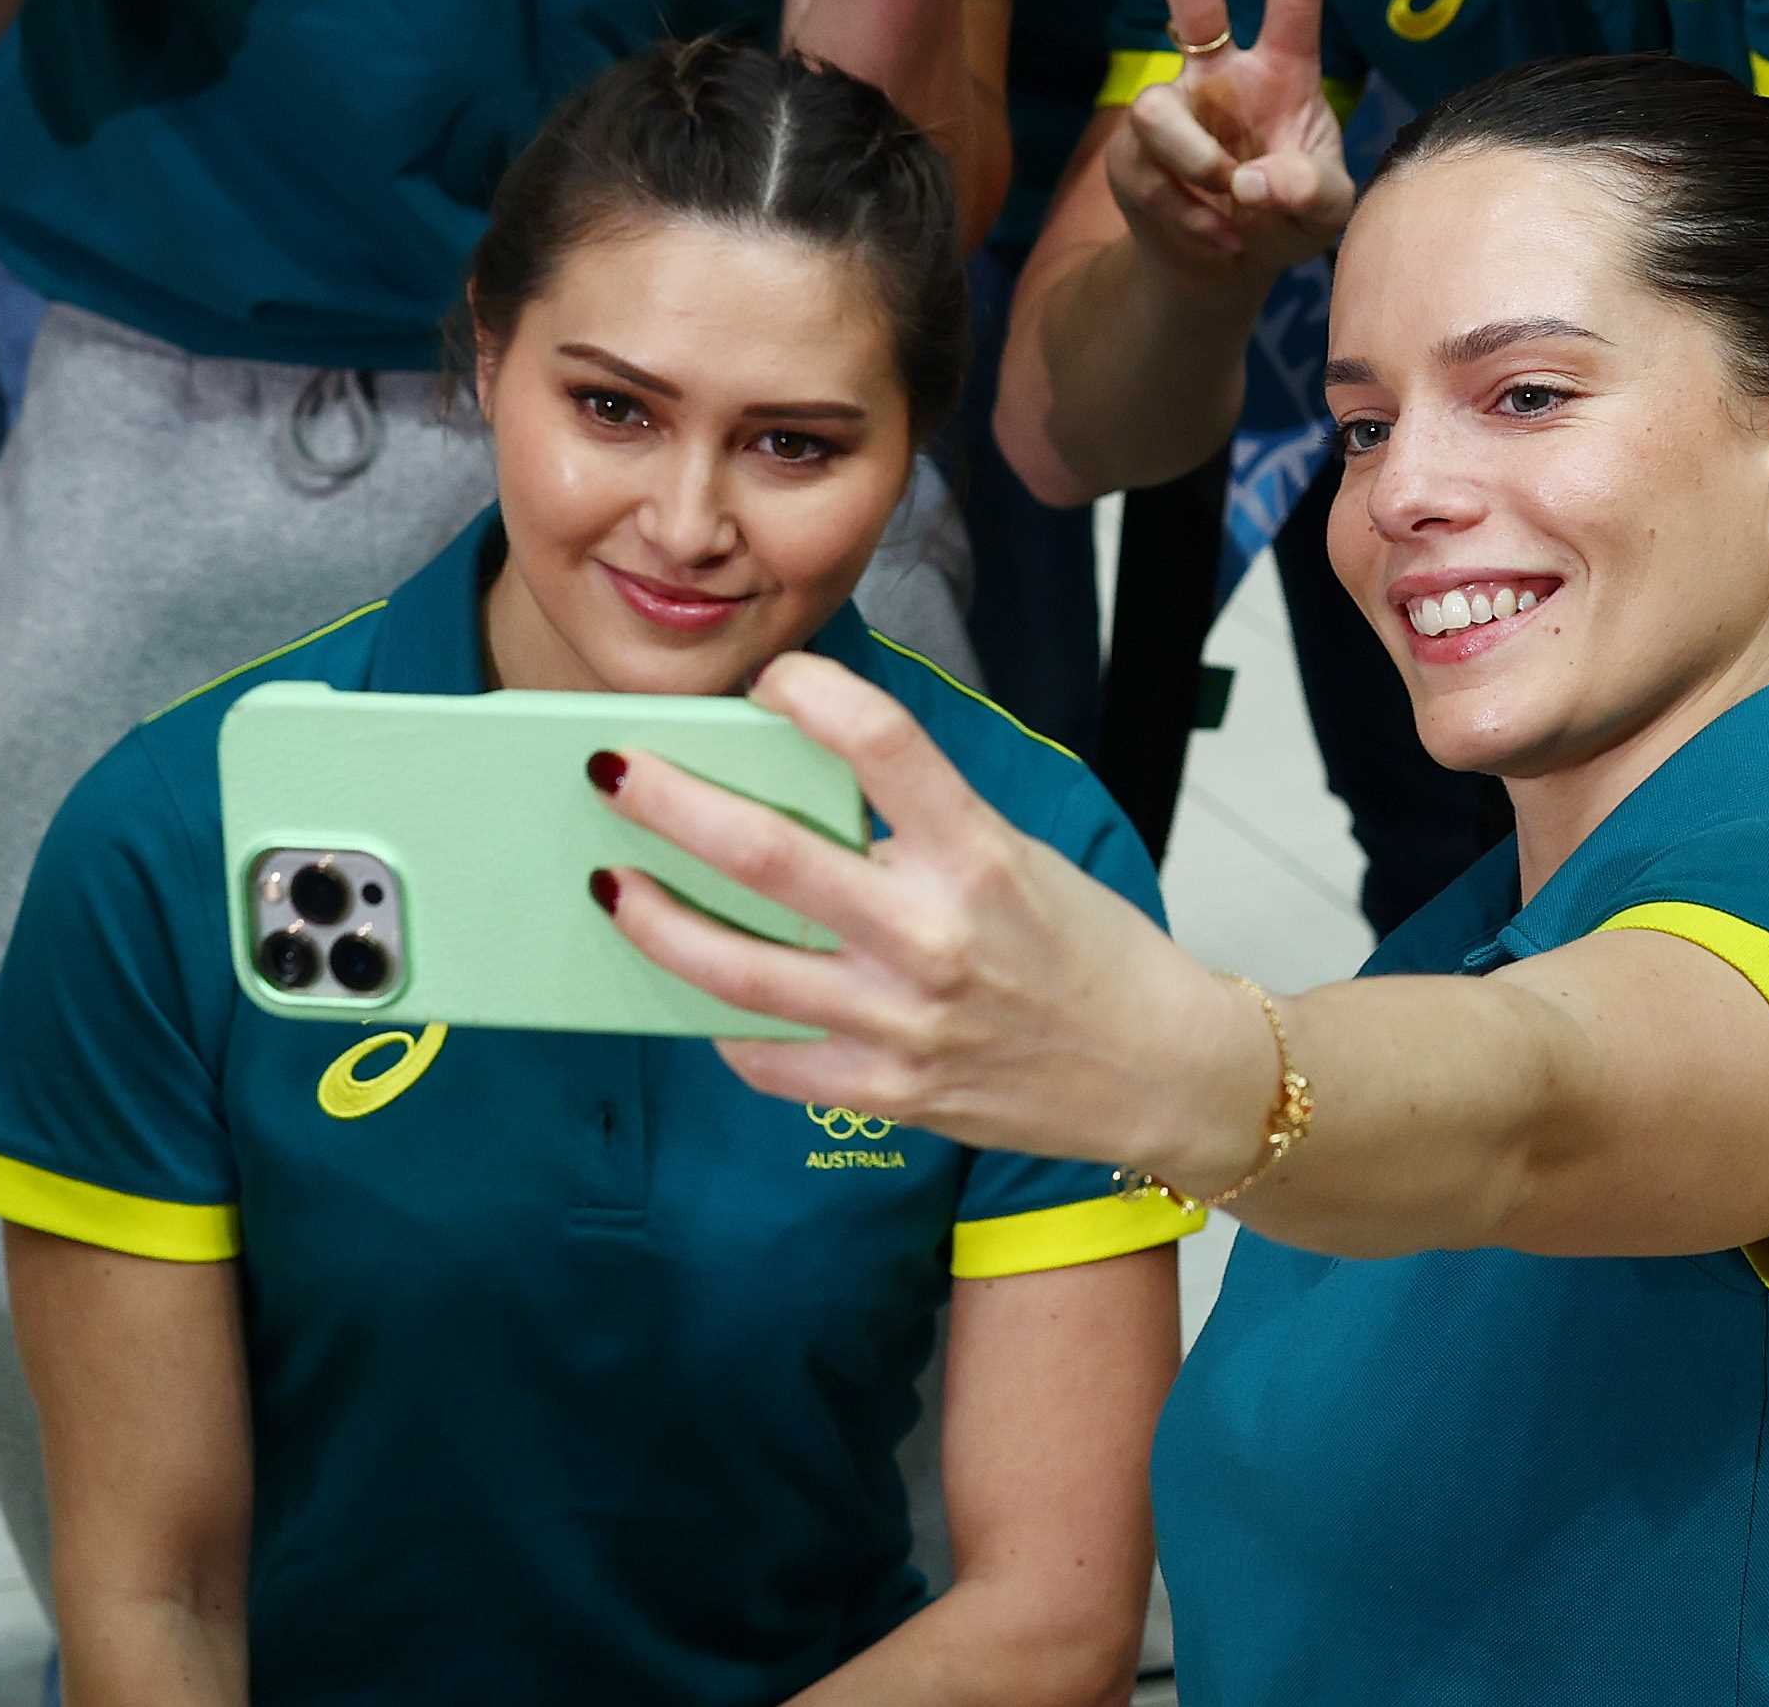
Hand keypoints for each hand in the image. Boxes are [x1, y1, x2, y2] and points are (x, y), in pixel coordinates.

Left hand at [596, 652, 1251, 1175]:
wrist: (1158, 1072)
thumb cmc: (1089, 951)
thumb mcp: (1020, 858)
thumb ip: (921, 828)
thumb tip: (802, 787)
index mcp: (980, 854)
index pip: (884, 742)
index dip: (813, 693)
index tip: (769, 677)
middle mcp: (933, 934)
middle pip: (767, 856)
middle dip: (670, 804)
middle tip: (610, 768)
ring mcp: (900, 1022)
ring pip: (737, 968)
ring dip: (655, 921)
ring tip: (611, 884)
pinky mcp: (886, 1092)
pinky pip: (768, 1056)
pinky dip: (721, 1020)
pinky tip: (696, 991)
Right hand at [1101, 0, 1348, 282]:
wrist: (1224, 269)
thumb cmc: (1286, 218)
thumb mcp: (1326, 213)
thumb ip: (1309, 192)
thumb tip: (1251, 181)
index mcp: (1281, 72)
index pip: (1291, 4)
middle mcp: (1221, 77)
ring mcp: (1172, 112)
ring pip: (1155, 110)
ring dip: (1194, 162)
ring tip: (1229, 203)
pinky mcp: (1132, 156)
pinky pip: (1148, 173)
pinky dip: (1189, 216)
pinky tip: (1219, 238)